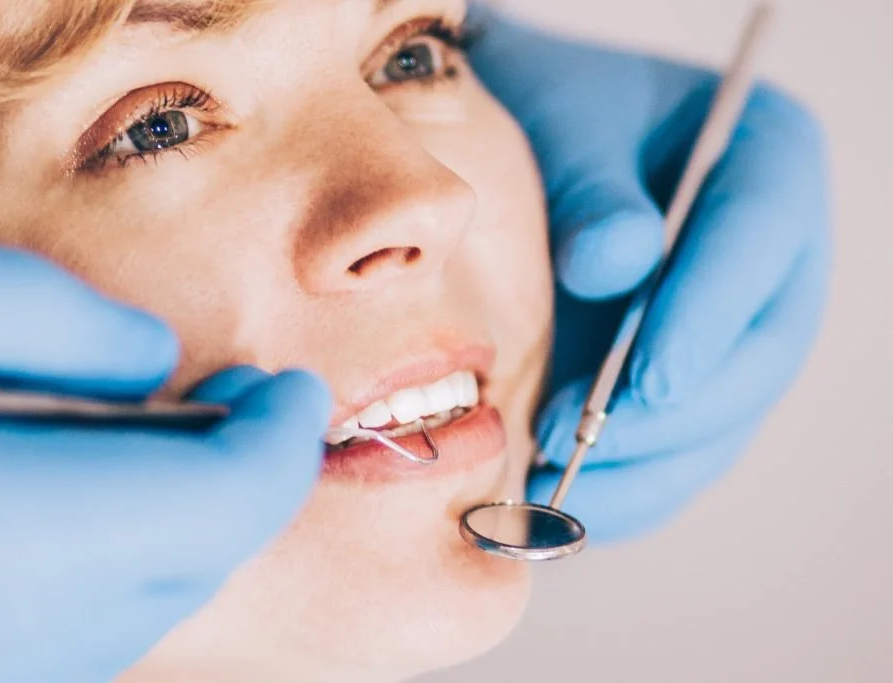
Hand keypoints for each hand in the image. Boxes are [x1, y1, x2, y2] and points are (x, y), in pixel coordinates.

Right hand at [0, 239, 331, 682]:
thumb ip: (52, 317)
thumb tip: (155, 364)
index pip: (218, 508)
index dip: (280, 445)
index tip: (298, 389)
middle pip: (196, 563)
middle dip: (243, 478)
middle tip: (247, 397)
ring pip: (147, 602)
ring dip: (184, 520)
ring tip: (169, 433)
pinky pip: (84, 627)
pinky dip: (119, 559)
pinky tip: (87, 494)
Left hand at [468, 8, 830, 540]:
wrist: (538, 130)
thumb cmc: (558, 107)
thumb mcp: (567, 120)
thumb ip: (593, 191)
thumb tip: (614, 265)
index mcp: (766, 161)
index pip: (757, 243)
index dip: (708, 319)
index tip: (647, 384)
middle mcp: (768, 254)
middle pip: (756, 351)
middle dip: (670, 414)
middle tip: (582, 444)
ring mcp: (730, 320)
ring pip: (724, 413)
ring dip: (649, 465)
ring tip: (565, 489)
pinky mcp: (686, 368)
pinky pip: (683, 438)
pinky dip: (635, 478)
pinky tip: (572, 499)